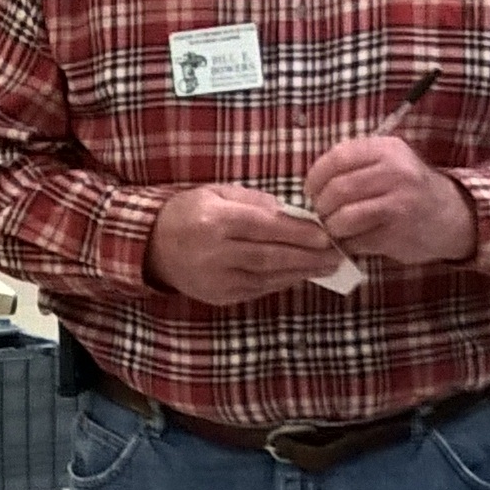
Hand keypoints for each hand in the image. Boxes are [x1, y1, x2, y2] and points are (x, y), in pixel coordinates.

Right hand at [145, 185, 348, 306]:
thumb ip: (254, 201)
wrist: (152, 246)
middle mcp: (216, 253)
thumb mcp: (217, 193)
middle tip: (336, 254)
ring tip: (328, 266)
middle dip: (308, 256)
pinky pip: (259, 289)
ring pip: (269, 276)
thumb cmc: (188, 212)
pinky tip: (301, 274)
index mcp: (215, 221)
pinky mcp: (221, 297)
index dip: (298, 233)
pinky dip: (283, 281)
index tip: (326, 234)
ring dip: (301, 272)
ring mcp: (218, 279)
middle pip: (271, 256)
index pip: (265, 228)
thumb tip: (291, 214)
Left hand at [305, 135, 473, 264]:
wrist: (454, 216)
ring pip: (344, 217)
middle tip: (322, 215)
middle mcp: (395, 172)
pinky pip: (358, 240)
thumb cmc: (411, 190)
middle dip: (322, 206)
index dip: (315, 177)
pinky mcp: (398, 233)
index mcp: (387, 150)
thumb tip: (312, 185)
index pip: (336, 158)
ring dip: (332, 227)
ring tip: (335, 229)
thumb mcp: (390, 162)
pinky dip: (348, 244)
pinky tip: (352, 242)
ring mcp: (398, 204)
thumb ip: (356, 165)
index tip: (311, 191)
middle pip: (337, 190)